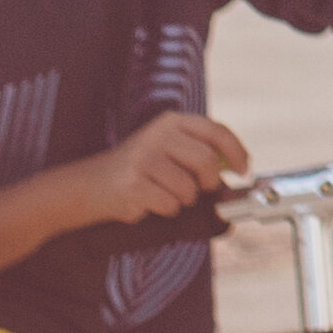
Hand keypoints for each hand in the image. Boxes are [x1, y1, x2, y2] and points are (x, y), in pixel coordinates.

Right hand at [81, 108, 255, 227]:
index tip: (243, 169)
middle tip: (199, 191)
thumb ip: (197, 152)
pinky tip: (148, 203)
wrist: (89, 185)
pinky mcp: (132, 183)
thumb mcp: (166, 149)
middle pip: (206, 161)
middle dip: (209, 183)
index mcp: (171, 122)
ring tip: (163, 195)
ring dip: (182, 201)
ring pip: (188, 189)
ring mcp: (144, 158)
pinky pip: (169, 204)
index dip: (236, 152)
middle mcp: (158, 134)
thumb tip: (235, 170)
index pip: (217, 131)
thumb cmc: (137, 171)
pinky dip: (165, 210)